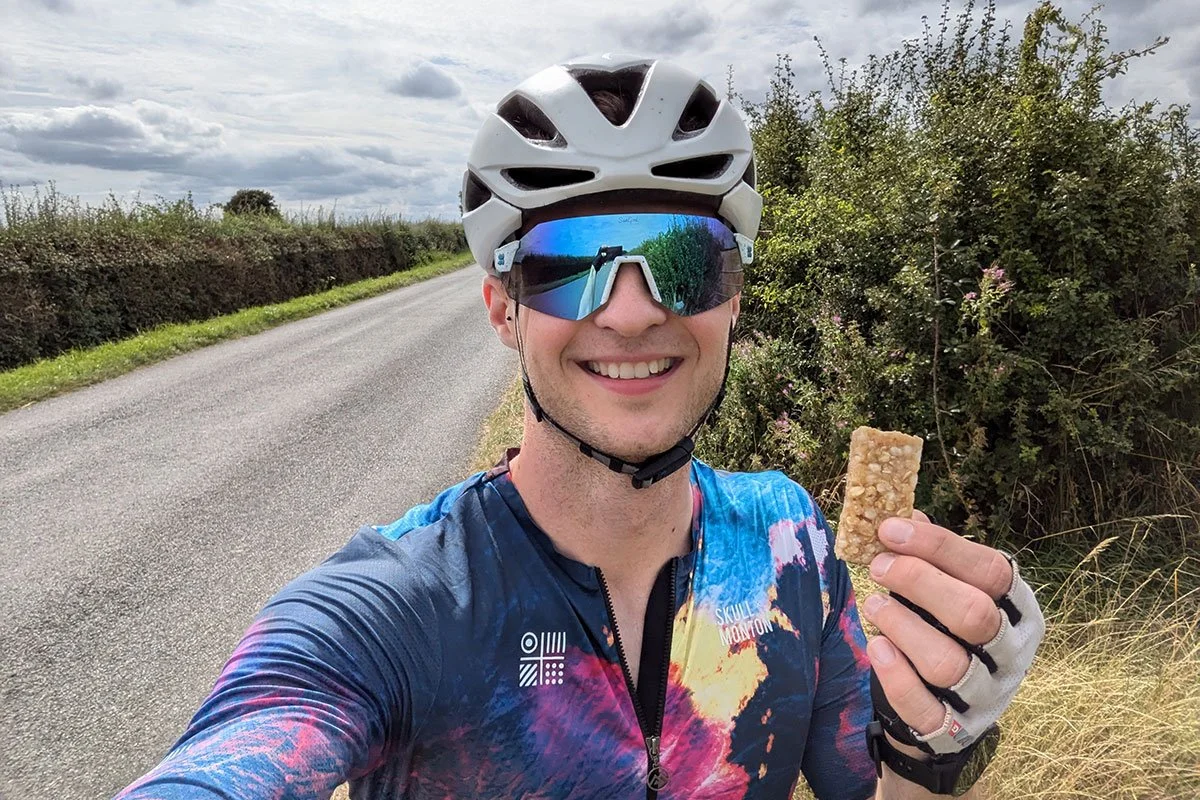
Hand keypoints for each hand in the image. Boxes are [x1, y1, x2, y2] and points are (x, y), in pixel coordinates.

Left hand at [860, 510, 1036, 745]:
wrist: (944, 713)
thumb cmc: (944, 632)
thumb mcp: (946, 592)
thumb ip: (932, 559)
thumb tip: (902, 513)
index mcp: (1017, 609)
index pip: (990, 570)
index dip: (938, 546)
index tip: (889, 529)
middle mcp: (1011, 652)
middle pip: (974, 614)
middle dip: (919, 582)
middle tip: (879, 566)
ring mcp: (986, 695)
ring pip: (948, 662)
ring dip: (903, 627)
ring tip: (874, 604)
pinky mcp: (955, 730)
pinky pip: (926, 708)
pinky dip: (897, 677)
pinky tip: (877, 647)